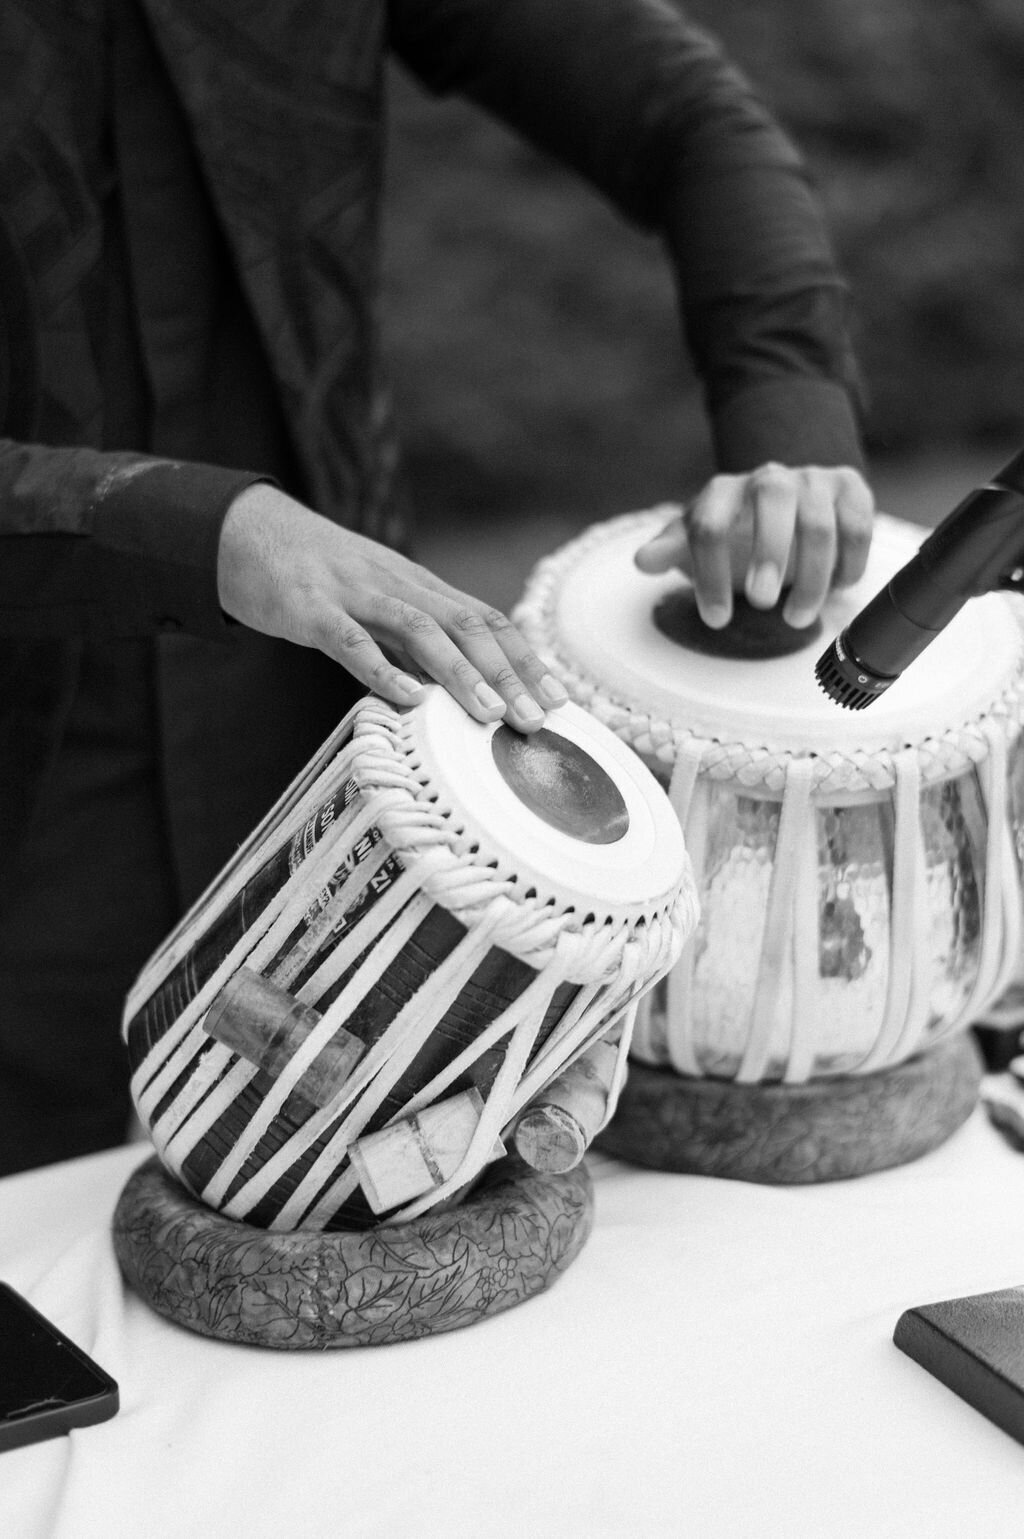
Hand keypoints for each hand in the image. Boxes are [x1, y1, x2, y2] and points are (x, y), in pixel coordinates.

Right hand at [217, 484, 567, 730]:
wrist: (245, 531)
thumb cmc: (316, 578)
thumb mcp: (374, 603)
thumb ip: (410, 643)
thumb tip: (451, 693)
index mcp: (418, 586)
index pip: (485, 619)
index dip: (524, 658)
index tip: (557, 698)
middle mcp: (397, 585)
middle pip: (466, 625)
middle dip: (507, 674)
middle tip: (538, 718)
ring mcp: (354, 594)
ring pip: (419, 630)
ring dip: (460, 672)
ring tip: (489, 714)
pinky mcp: (310, 608)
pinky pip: (350, 640)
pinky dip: (381, 669)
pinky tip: (407, 697)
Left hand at [634, 463, 874, 628]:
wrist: (780, 507)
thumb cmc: (733, 533)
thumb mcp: (695, 543)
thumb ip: (671, 550)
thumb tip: (643, 561)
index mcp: (724, 491)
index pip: (711, 524)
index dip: (711, 574)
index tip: (716, 618)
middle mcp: (769, 478)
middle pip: (772, 501)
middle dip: (770, 555)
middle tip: (763, 603)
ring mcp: (813, 480)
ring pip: (819, 523)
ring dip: (812, 578)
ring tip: (798, 617)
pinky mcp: (849, 489)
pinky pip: (857, 525)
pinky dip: (850, 563)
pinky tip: (837, 591)